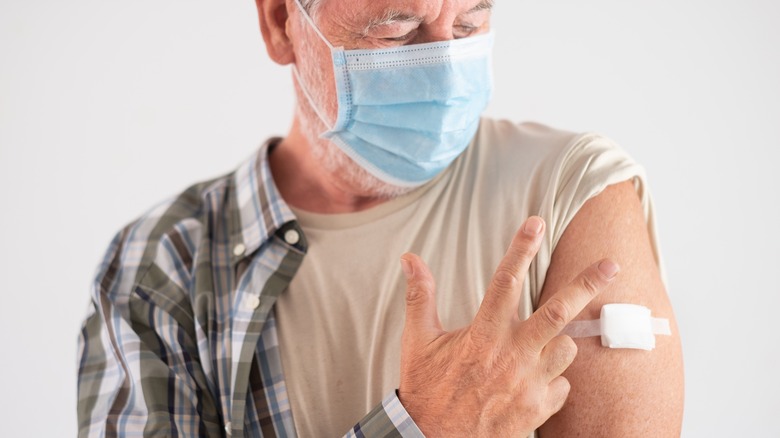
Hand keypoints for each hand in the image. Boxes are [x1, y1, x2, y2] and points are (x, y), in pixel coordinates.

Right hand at [398, 216, 619, 436]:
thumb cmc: (427, 388)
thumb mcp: (418, 340)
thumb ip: (420, 296)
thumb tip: (410, 258)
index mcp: (483, 335)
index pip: (506, 282)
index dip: (521, 249)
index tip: (536, 223)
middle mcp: (512, 356)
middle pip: (558, 312)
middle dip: (587, 284)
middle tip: (610, 265)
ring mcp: (529, 384)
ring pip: (565, 348)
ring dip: (557, 341)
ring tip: (535, 346)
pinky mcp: (538, 409)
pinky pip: (562, 385)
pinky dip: (552, 379)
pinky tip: (531, 381)